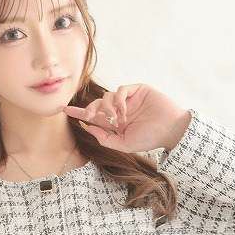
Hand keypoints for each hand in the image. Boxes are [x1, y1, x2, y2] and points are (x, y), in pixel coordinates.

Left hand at [62, 84, 190, 153]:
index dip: (79, 112)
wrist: (171, 130)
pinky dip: (119, 100)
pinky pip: (120, 90)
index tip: (63, 109)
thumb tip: (87, 127)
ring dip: (108, 108)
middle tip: (88, 116)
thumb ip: (105, 138)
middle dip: (89, 109)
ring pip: (107, 96)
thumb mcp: (124, 144)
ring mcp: (129, 99)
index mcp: (116, 124)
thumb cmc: (150, 139)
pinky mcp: (137, 90)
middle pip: (97, 104)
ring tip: (119, 120)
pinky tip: (124, 111)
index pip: (94, 117)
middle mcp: (120, 110)